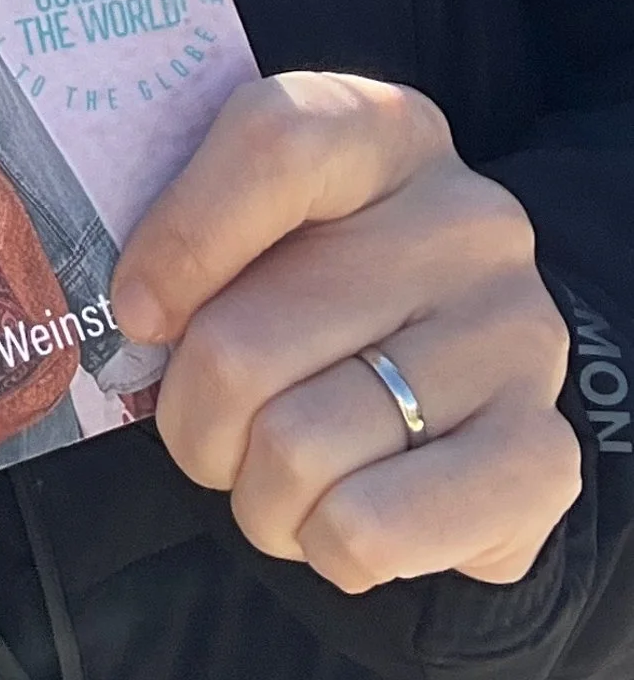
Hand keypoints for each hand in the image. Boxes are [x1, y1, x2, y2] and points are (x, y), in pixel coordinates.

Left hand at [111, 72, 577, 596]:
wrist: (457, 379)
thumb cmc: (315, 291)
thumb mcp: (256, 226)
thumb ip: (187, 235)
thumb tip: (137, 314)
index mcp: (383, 134)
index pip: (274, 143)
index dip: (179, 242)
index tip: (139, 313)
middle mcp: (467, 224)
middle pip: (244, 341)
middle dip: (192, 416)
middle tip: (206, 425)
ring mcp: (516, 339)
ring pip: (296, 449)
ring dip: (253, 492)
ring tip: (275, 473)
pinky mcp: (542, 457)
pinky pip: (367, 531)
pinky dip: (321, 544)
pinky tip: (338, 515)